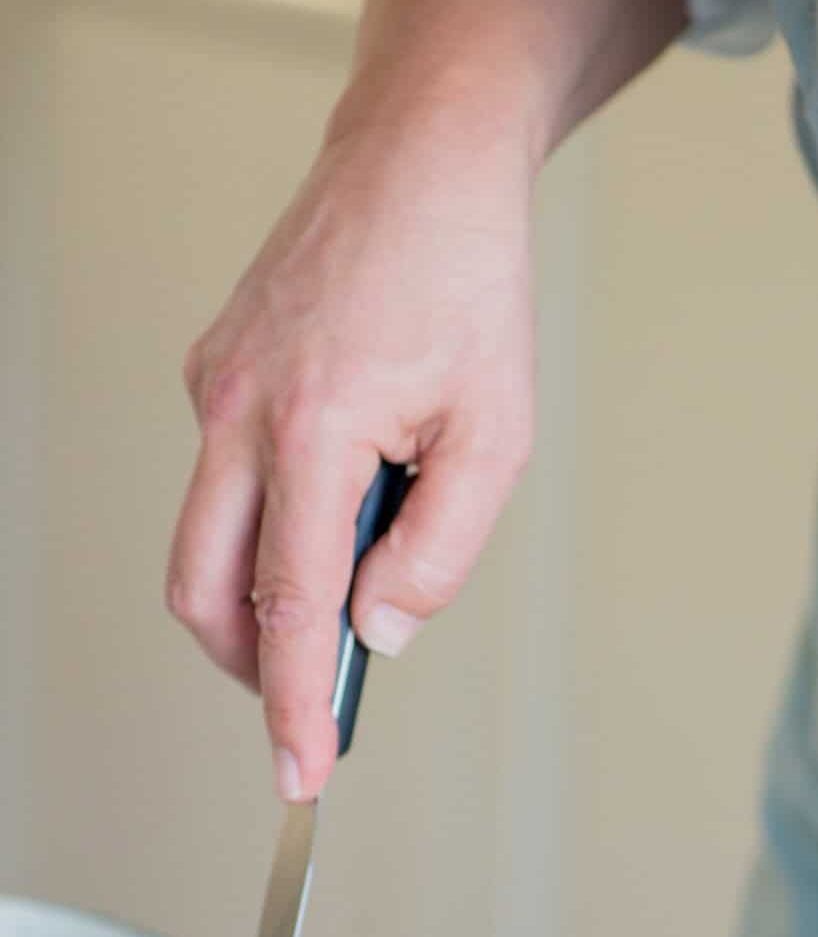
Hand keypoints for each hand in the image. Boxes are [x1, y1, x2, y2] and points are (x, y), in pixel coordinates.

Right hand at [166, 102, 535, 799]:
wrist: (419, 162)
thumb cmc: (467, 287)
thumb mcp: (494, 435)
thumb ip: (439, 549)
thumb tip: (379, 631)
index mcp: (312, 429)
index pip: (290, 605)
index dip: (294, 704)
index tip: (299, 774)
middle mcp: (238, 410)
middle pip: (204, 591)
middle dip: (251, 668)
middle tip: (312, 704)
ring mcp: (215, 389)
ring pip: (204, 540)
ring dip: (260, 597)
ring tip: (345, 599)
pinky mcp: (214, 373)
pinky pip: (226, 479)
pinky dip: (271, 521)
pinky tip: (340, 496)